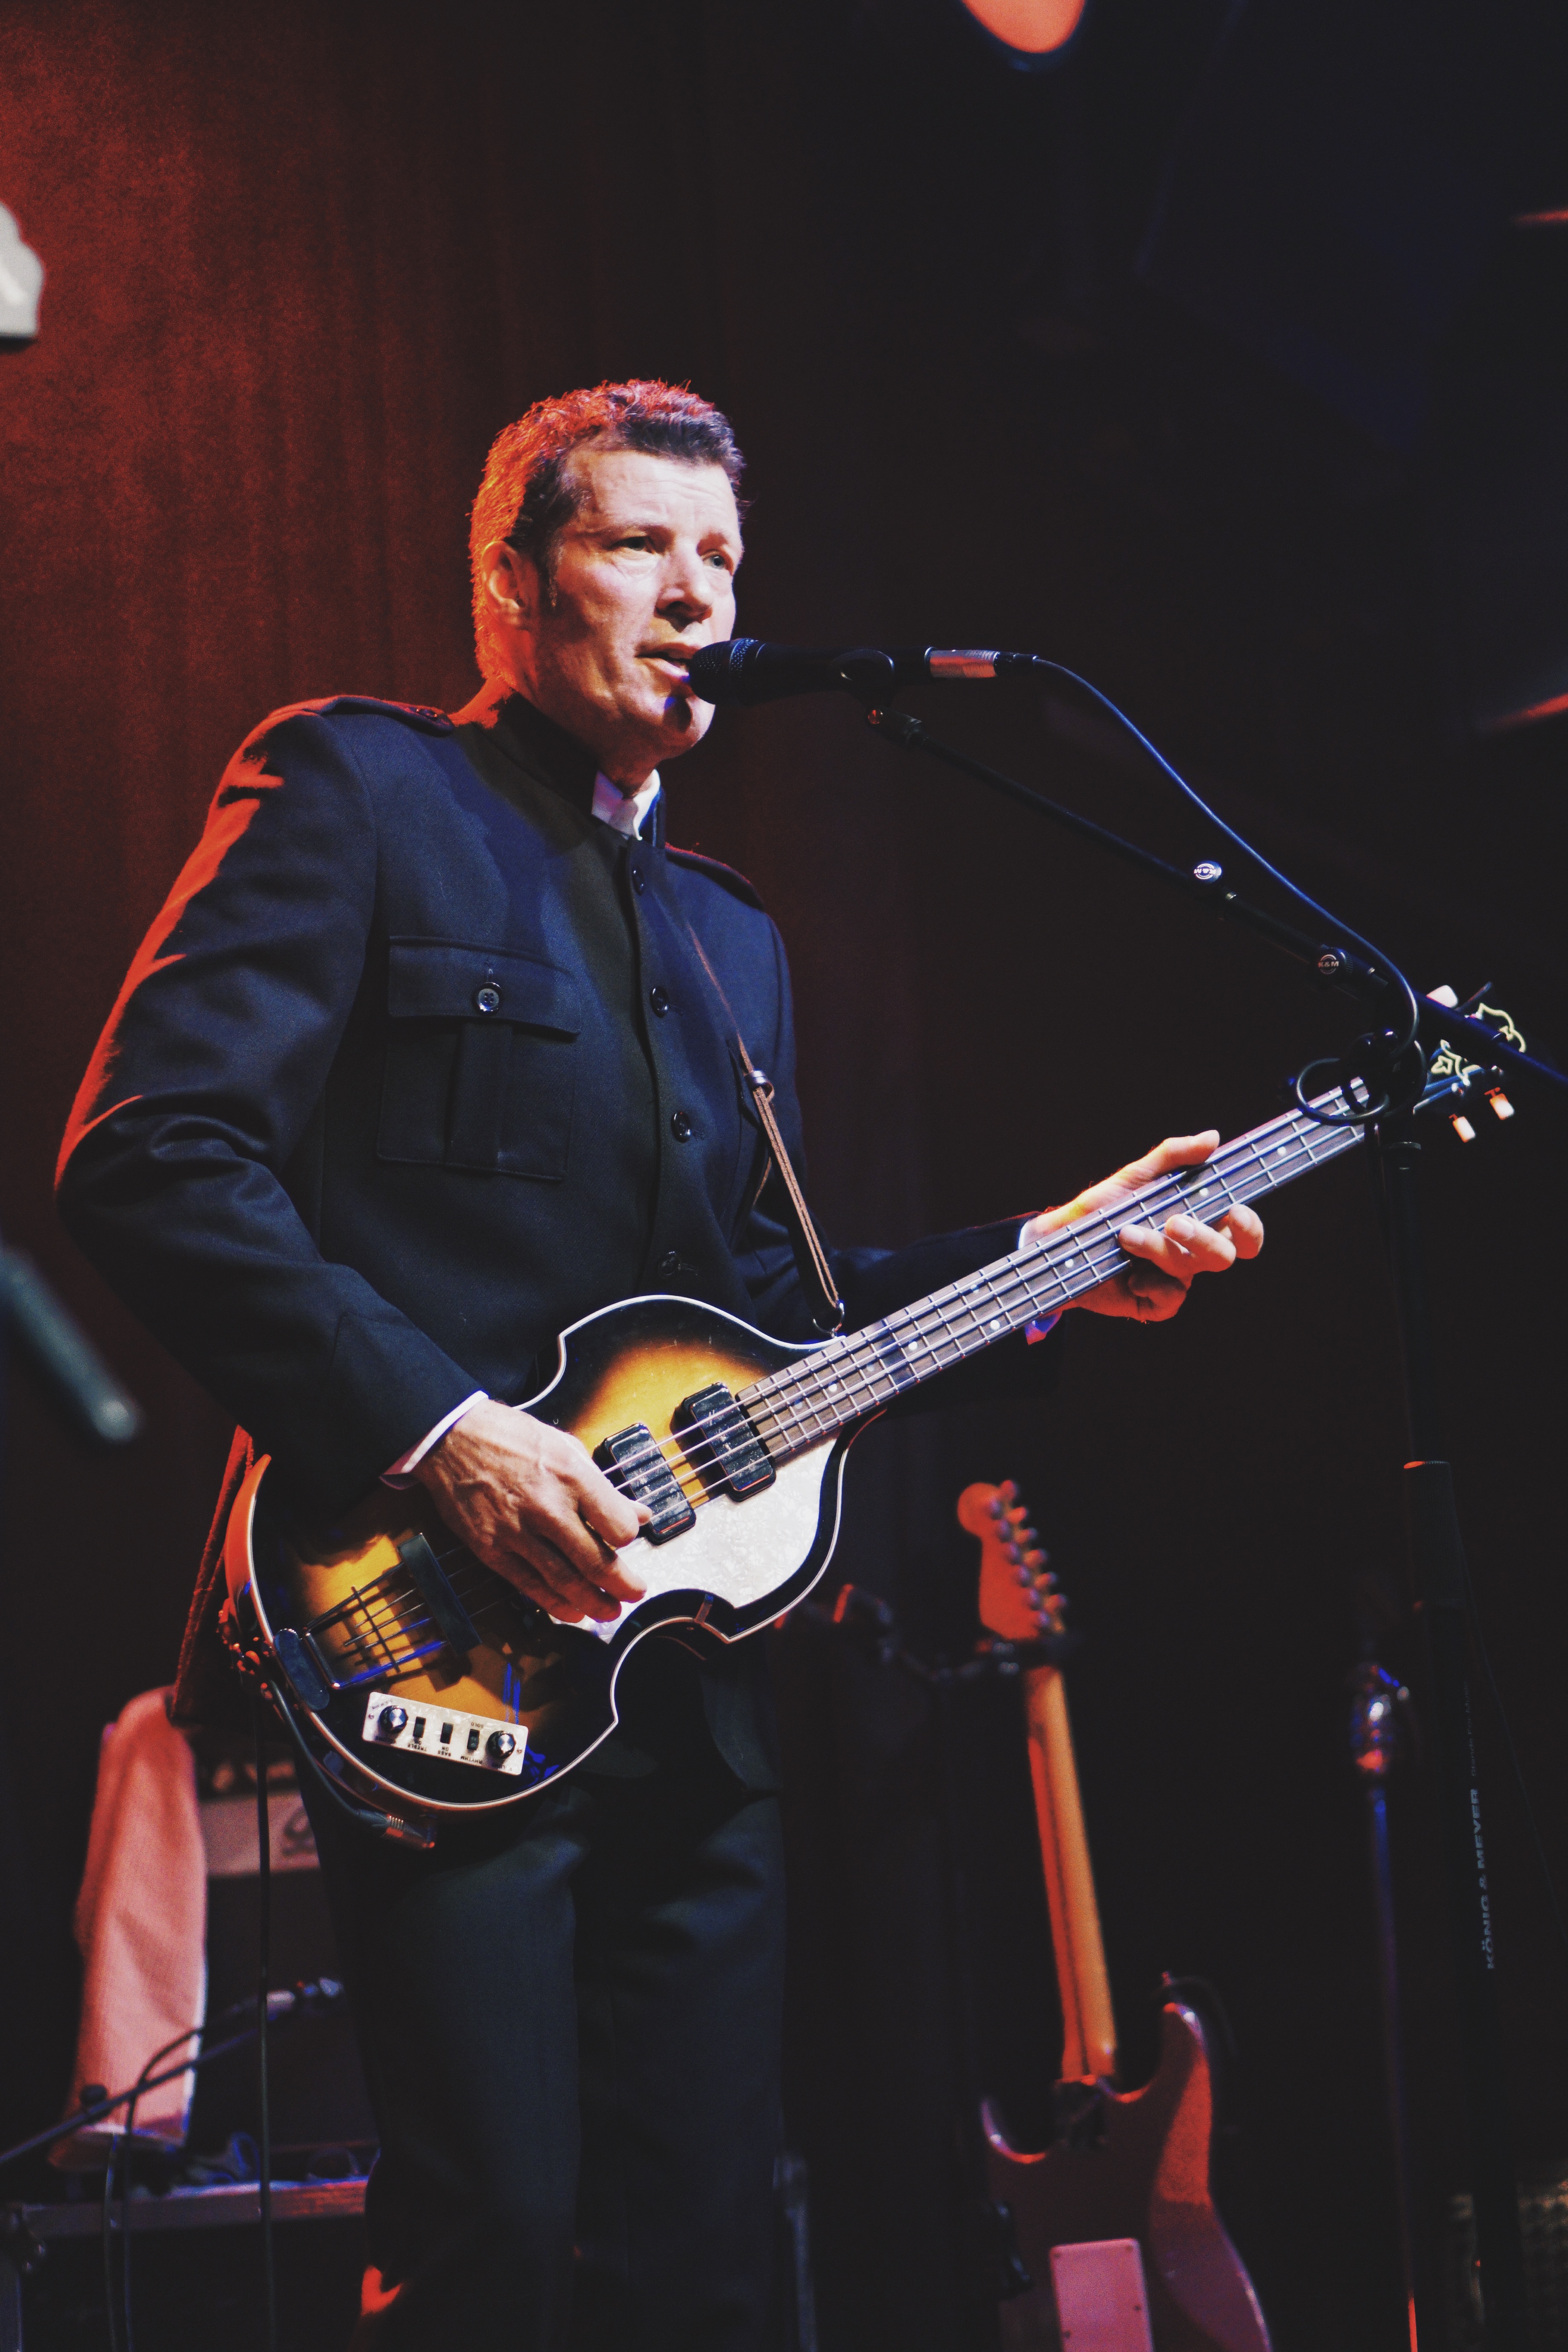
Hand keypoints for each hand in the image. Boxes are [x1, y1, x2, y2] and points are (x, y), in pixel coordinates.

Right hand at [412, 1400, 648, 1622]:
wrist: (452, 1438)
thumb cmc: (512, 1437)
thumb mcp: (567, 1448)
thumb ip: (603, 1487)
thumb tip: (639, 1514)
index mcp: (572, 1476)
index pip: (617, 1526)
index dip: (629, 1538)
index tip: (628, 1540)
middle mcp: (548, 1507)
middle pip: (595, 1561)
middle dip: (622, 1585)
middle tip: (634, 1593)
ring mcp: (517, 1531)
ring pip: (564, 1580)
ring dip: (593, 1602)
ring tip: (610, 1611)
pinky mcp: (492, 1548)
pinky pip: (529, 1584)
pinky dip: (554, 1604)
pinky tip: (573, 1612)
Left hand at [1021, 1131, 1262, 1323]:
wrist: (1059, 1242)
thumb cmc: (1100, 1208)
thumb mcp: (1134, 1176)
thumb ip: (1173, 1156)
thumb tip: (1212, 1138)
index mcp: (1197, 1221)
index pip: (1241, 1230)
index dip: (1249, 1226)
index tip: (1234, 1210)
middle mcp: (1191, 1251)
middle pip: (1224, 1255)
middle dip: (1204, 1239)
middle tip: (1174, 1222)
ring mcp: (1174, 1278)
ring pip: (1189, 1269)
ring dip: (1158, 1249)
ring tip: (1125, 1234)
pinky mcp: (1154, 1302)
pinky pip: (1170, 1299)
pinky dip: (1153, 1285)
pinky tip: (1131, 1275)